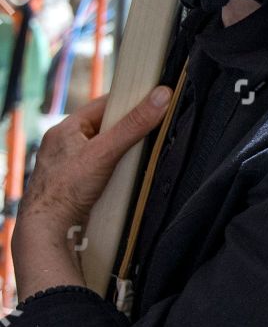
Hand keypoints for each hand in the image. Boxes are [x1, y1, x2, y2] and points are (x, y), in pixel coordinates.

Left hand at [18, 87, 170, 233]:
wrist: (47, 231)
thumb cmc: (66, 190)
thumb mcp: (105, 152)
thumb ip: (134, 125)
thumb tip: (162, 96)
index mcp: (64, 129)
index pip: (103, 104)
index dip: (129, 102)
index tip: (153, 102)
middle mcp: (64, 144)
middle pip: (105, 127)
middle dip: (127, 130)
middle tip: (150, 131)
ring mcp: (68, 165)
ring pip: (103, 148)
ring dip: (122, 152)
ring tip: (139, 156)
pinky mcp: (74, 183)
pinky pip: (100, 167)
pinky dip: (115, 169)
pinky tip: (124, 176)